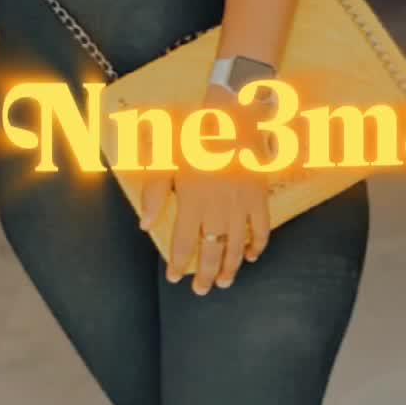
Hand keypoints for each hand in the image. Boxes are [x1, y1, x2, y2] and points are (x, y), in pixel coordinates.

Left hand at [139, 87, 272, 295]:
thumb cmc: (193, 134)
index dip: (178, 263)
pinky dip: (257, 245)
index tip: (174, 277)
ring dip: (230, 267)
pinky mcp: (258, 196)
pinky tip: (250, 257)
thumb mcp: (165, 159)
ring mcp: (240, 204)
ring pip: (236, 246)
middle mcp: (216, 208)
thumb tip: (144, 224)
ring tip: (224, 282)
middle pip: (211, 251)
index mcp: (191, 200)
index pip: (183, 242)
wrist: (230, 114)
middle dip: (205, 274)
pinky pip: (261, 228)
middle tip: (202, 290)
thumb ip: (154, 193)